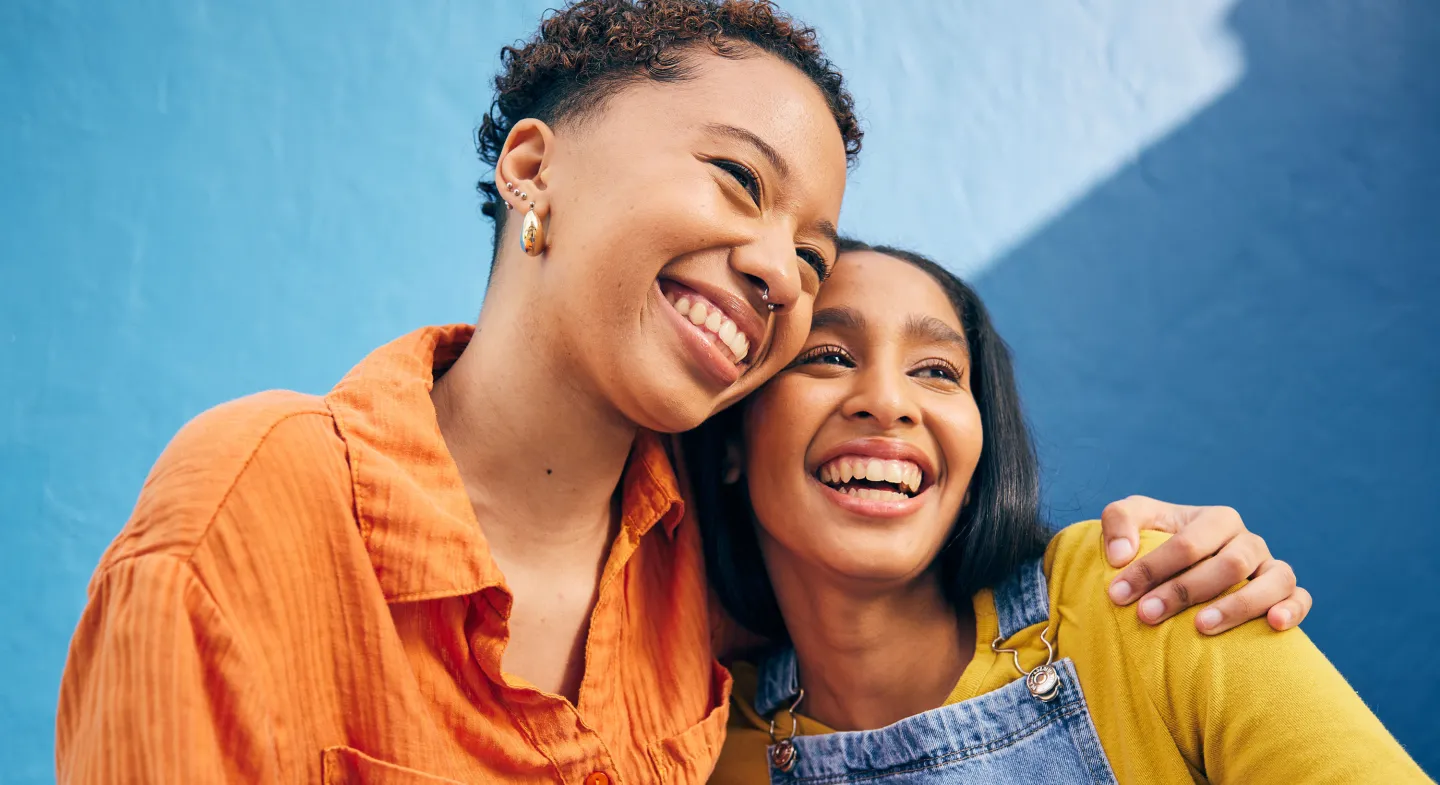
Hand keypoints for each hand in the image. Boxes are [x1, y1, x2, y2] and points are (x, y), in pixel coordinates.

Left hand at [1100, 496, 1311, 634]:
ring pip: (1272, 580)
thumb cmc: (1155, 540)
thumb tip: (1120, 556)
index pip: (1187, 543)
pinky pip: (1300, 598)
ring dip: (1238, 605)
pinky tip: (1274, 624)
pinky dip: (1293, 609)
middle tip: (1147, 615)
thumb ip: (1119, 522)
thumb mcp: (1132, 519)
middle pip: (1228, 565)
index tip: (1118, 595)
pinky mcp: (1285, 593)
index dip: (1152, 569)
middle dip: (1184, 591)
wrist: (1180, 567)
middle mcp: (1248, 541)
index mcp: (1216, 519)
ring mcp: (1270, 567)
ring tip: (1201, 626)